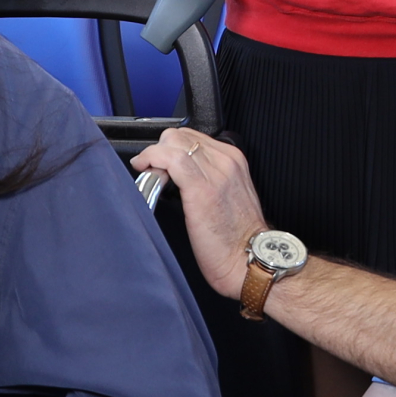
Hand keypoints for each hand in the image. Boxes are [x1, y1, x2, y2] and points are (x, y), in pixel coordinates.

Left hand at [139, 125, 264, 300]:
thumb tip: (181, 176)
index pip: (192, 136)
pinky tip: (146, 171)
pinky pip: (169, 158)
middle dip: (159, 149)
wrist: (249, 261)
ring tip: (148, 174)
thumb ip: (210, 179)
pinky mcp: (201, 187)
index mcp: (234, 161)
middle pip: (179, 135)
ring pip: (173, 141)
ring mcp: (215, 172)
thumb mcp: (228, 198)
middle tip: (151, 170)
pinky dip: (151, 159)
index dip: (169, 148)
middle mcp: (227, 161)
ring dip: (153, 155)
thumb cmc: (237, 239)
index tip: (159, 164)